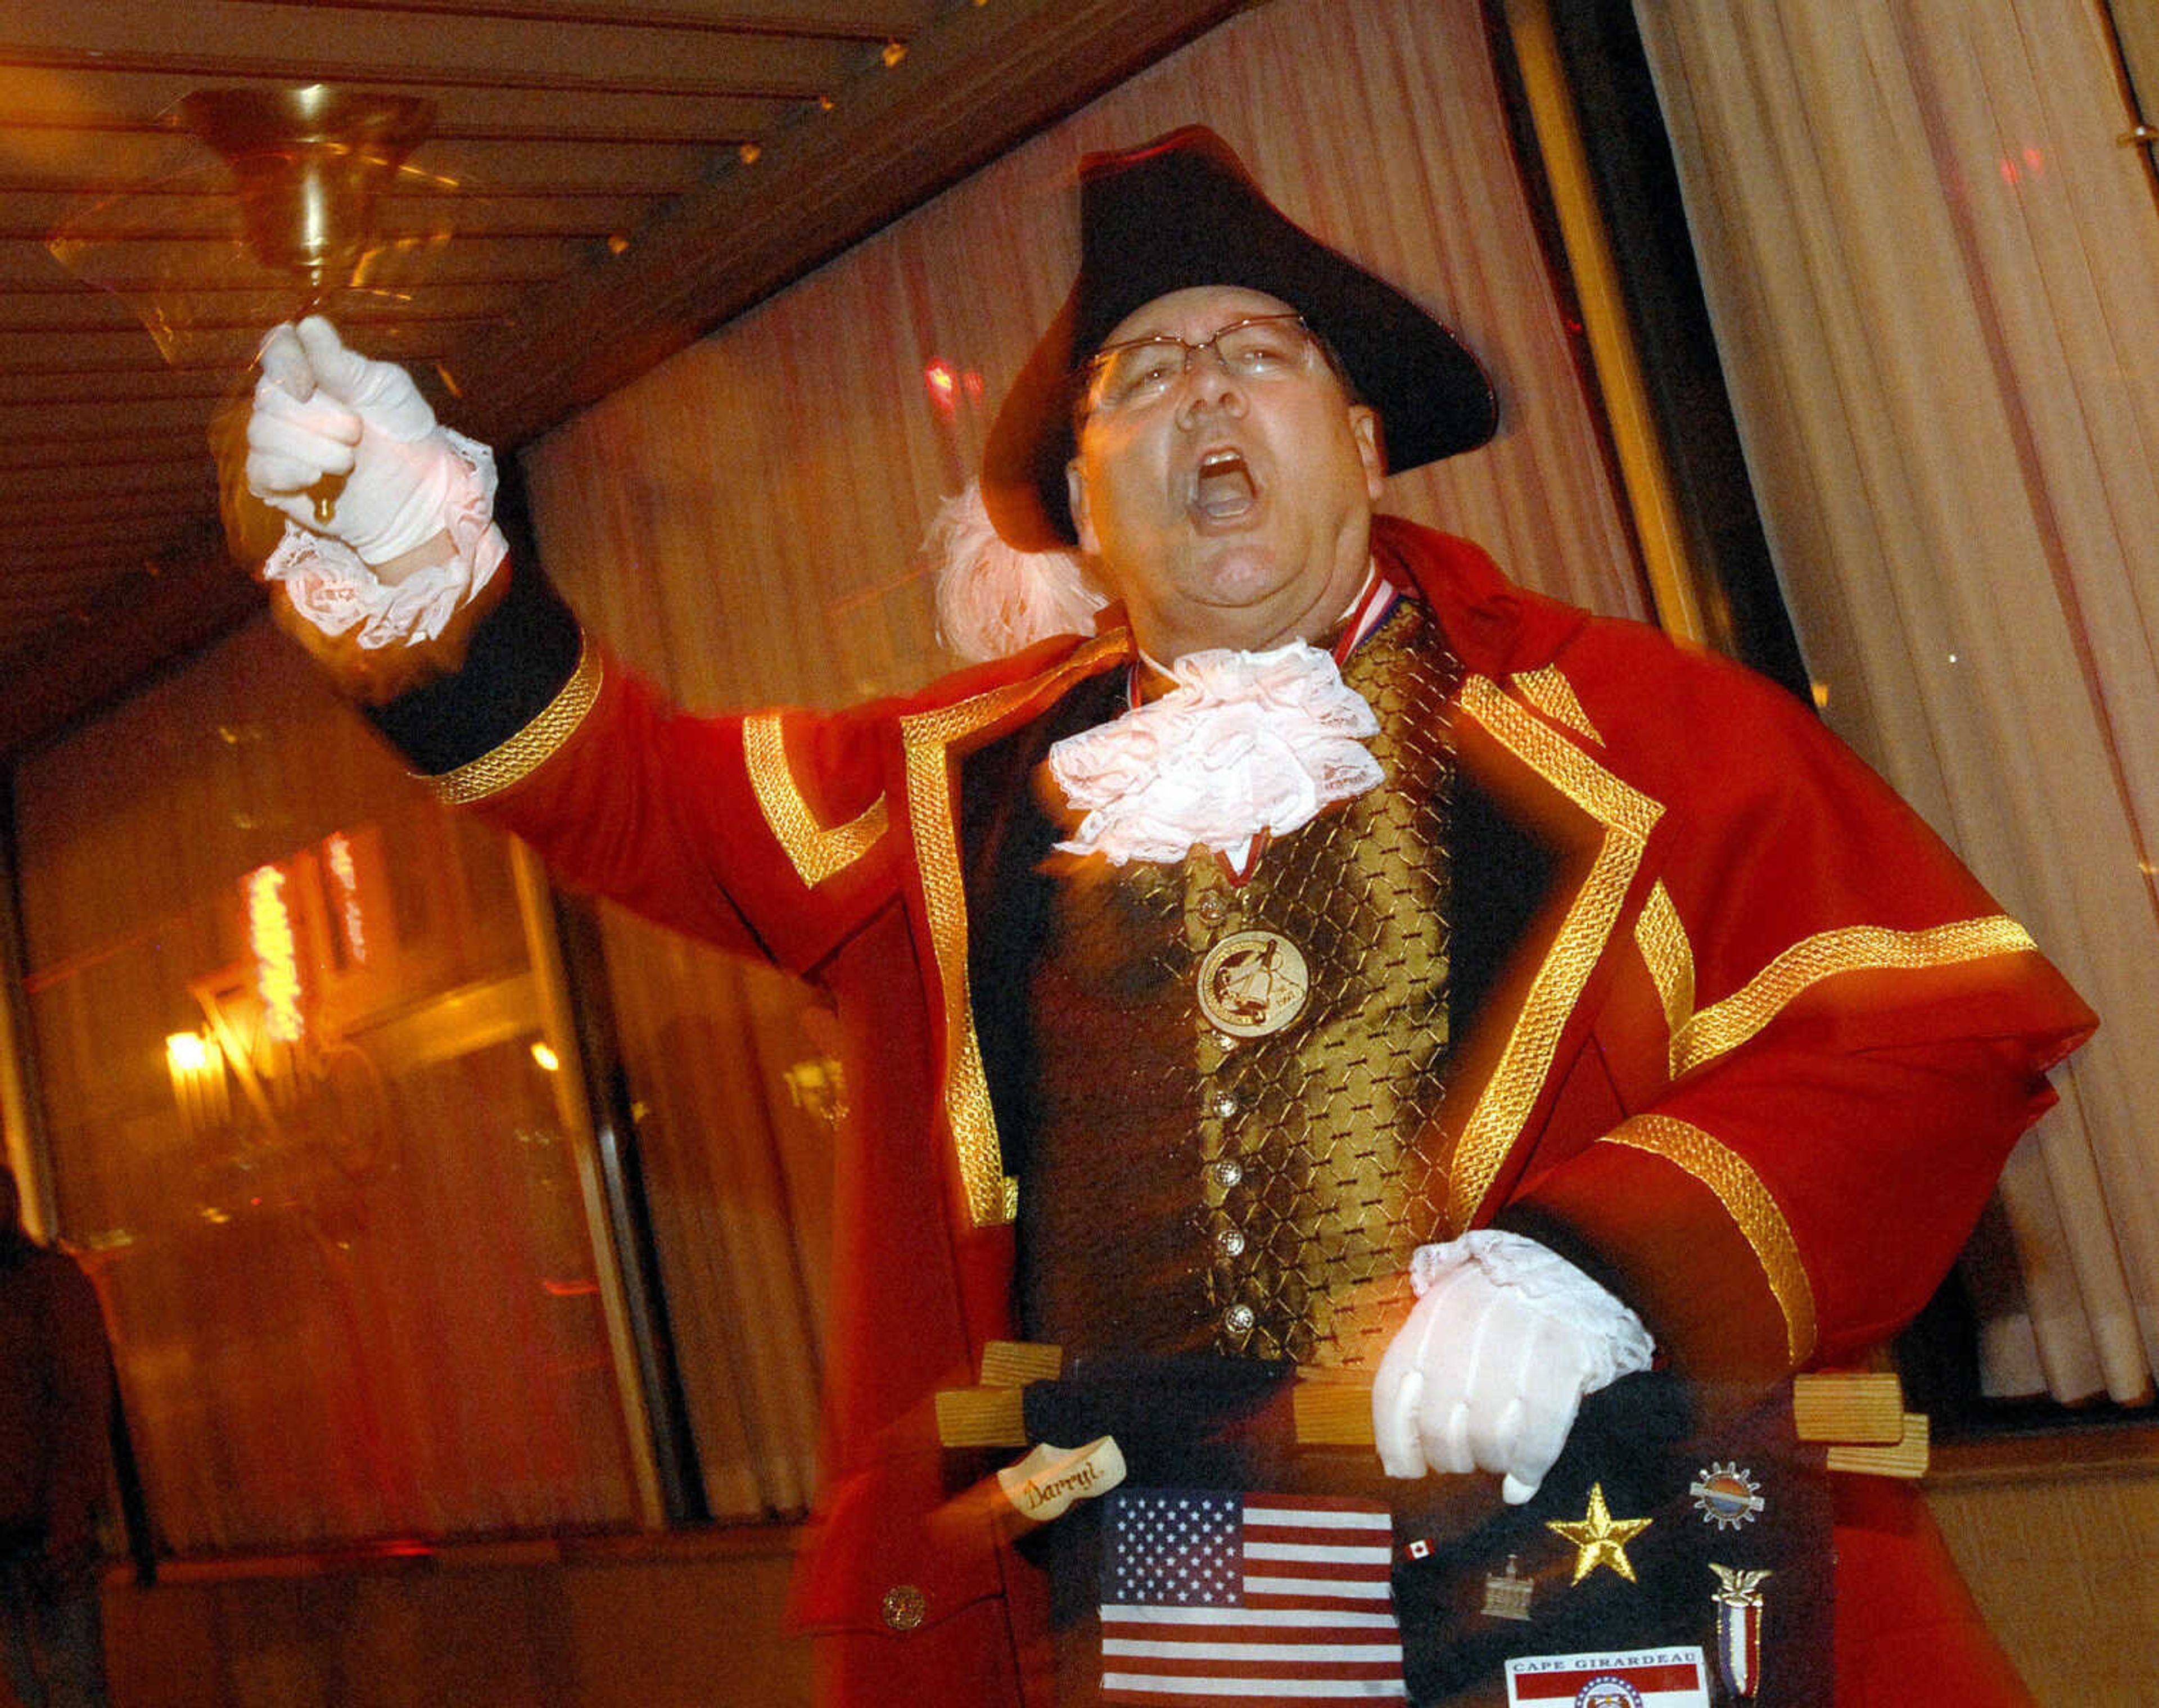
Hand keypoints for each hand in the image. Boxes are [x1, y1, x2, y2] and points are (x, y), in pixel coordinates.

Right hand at [245, 316, 456, 567]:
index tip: (310, 384)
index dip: (285, 362)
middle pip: (268, 395)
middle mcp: (285, 403)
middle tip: (356, 432)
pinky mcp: (273, 482)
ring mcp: (275, 442)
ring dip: (313, 448)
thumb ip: (346, 364)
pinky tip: (319, 479)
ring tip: (349, 461)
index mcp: (311, 371)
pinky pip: (260, 470)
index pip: (275, 348)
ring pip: (262, 433)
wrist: (417, 491)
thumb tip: (310, 326)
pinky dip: (291, 473)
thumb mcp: (386, 389)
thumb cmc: (403, 431)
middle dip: (316, 416)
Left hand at [1370, 1236, 1650, 1504]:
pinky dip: (1527, 1469)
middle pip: (1439, 1428)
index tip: (1405, 1468)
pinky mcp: (1561, 1370)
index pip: (1393, 1395)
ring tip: (1494, 1458)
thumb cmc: (1500, 1290)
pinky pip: (1537, 1439)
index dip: (1395, 1442)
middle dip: (1447, 1457)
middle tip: (1460, 1460)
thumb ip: (1420, 1346)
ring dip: (1488, 1461)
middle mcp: (1463, 1339)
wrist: (1569, 1260)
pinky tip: (1521, 1483)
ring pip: (1486, 1441)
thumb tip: (1399, 1413)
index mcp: (1429, 1320)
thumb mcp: (1446, 1297)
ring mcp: (1513, 1355)